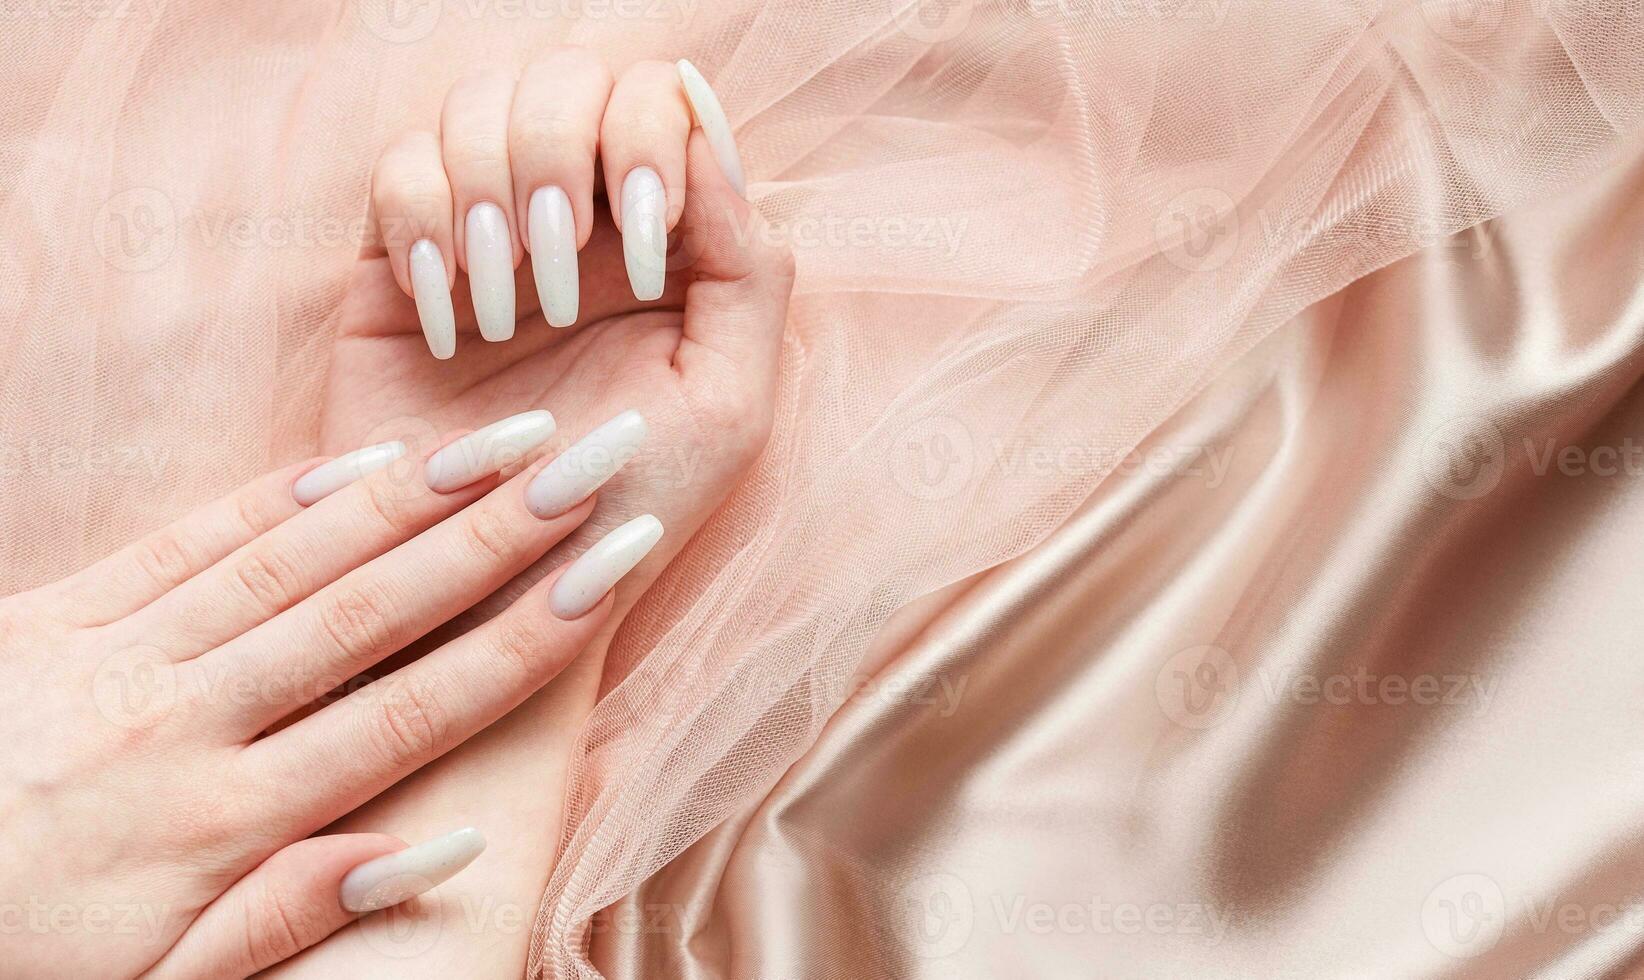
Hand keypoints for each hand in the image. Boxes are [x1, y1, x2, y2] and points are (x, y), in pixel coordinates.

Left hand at [0, 414, 663, 978]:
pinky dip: (274, 499)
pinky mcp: (48, 615)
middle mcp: (184, 723)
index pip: (413, 714)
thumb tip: (435, 849)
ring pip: (292, 559)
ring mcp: (115, 656)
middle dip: (498, 532)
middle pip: (373, 613)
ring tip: (507, 436)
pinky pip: (184, 542)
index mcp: (218, 825)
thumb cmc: (10, 951)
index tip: (608, 569)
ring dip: (410, 494)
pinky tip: (358, 460)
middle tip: (594, 456)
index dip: (523, 638)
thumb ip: (286, 918)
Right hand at [273, 51, 791, 974]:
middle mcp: (578, 219)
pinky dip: (423, 234)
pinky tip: (453, 329)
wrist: (507, 593)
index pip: (656, 95)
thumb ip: (747, 265)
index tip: (650, 252)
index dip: (645, 141)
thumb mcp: (732, 404)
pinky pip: (394, 178)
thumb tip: (705, 131)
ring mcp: (486, 234)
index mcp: (666, 237)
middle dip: (560, 159)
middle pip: (560, 75)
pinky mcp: (397, 270)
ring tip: (508, 320)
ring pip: (471, 109)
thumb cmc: (630, 510)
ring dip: (491, 200)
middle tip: (562, 288)